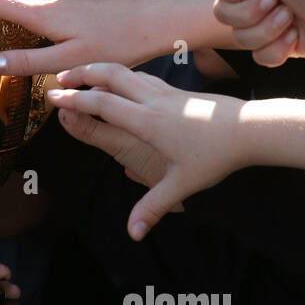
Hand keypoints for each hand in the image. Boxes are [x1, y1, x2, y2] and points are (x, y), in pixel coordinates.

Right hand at [49, 62, 245, 239]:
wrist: (252, 129)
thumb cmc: (217, 156)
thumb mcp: (183, 185)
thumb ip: (153, 207)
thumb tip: (133, 233)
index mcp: (149, 122)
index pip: (103, 104)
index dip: (75, 100)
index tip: (52, 97)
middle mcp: (154, 101)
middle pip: (110, 76)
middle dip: (82, 74)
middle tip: (59, 77)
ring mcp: (166, 92)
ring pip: (126, 71)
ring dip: (100, 70)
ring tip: (82, 75)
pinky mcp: (176, 90)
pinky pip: (141, 76)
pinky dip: (121, 74)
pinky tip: (118, 81)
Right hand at [201, 0, 304, 65]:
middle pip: (220, 12)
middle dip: (254, 12)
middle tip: (281, 0)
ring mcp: (262, 19)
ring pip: (237, 38)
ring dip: (269, 30)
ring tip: (292, 18)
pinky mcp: (274, 43)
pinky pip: (257, 56)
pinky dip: (278, 49)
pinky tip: (296, 36)